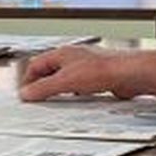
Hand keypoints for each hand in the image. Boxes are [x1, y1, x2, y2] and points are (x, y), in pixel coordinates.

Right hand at [19, 45, 137, 100]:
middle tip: (38, 100)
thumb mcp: (66, 81)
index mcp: (62, 53)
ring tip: (55, 102)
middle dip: (43, 86)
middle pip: (50, 71)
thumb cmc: (103, 69)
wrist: (129, 74)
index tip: (26, 95)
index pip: (36, 64)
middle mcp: (74, 57)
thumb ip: (44, 88)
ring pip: (65, 79)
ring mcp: (86, 67)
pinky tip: (77, 102)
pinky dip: (74, 95)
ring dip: (59, 91)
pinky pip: (79, 86)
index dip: (28, 80)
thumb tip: (27, 93)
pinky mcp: (98, 77)